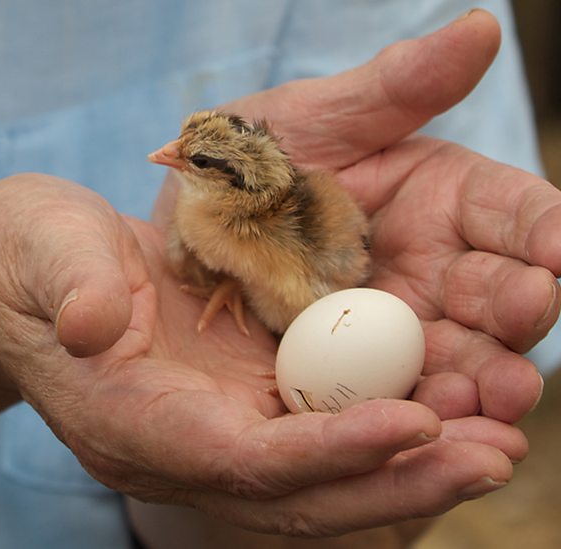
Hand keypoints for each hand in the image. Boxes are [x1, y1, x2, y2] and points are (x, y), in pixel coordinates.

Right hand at [0, 9, 558, 538]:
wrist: (19, 281)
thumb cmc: (28, 257)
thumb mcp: (41, 249)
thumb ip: (68, 284)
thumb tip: (92, 320)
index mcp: (126, 417)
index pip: (237, 459)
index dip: (327, 451)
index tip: (416, 425)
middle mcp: (174, 443)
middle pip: (293, 494)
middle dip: (393, 482)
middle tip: (493, 455)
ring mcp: (204, 429)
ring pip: (314, 478)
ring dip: (405, 469)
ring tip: (495, 443)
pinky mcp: (228, 404)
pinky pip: (314, 435)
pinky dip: (379, 432)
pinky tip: (442, 406)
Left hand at [216, 8, 558, 423]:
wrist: (174, 233)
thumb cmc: (247, 162)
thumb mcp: (308, 120)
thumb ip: (393, 89)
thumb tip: (482, 27)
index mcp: (441, 198)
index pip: (514, 214)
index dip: (545, 232)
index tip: (559, 253)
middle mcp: (434, 267)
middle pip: (500, 296)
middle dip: (518, 315)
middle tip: (522, 328)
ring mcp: (395, 328)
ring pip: (459, 359)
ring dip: (483, 383)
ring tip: (494, 404)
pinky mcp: (352, 375)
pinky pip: (393, 400)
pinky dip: (415, 418)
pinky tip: (425, 433)